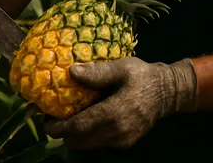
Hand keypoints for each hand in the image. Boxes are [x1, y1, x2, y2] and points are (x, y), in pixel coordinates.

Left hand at [42, 57, 198, 150]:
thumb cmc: (143, 76)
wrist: (168, 92)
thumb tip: (71, 71)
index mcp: (115, 113)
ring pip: (88, 145)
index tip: (45, 120)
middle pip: (79, 141)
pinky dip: (87, 135)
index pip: (79, 127)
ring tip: (66, 117)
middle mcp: (118, 132)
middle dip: (63, 132)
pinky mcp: (125, 143)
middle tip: (52, 117)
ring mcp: (122, 140)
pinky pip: (98, 143)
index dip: (59, 127)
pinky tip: (85, 118)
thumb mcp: (121, 68)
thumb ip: (97, 72)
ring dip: (74, 135)